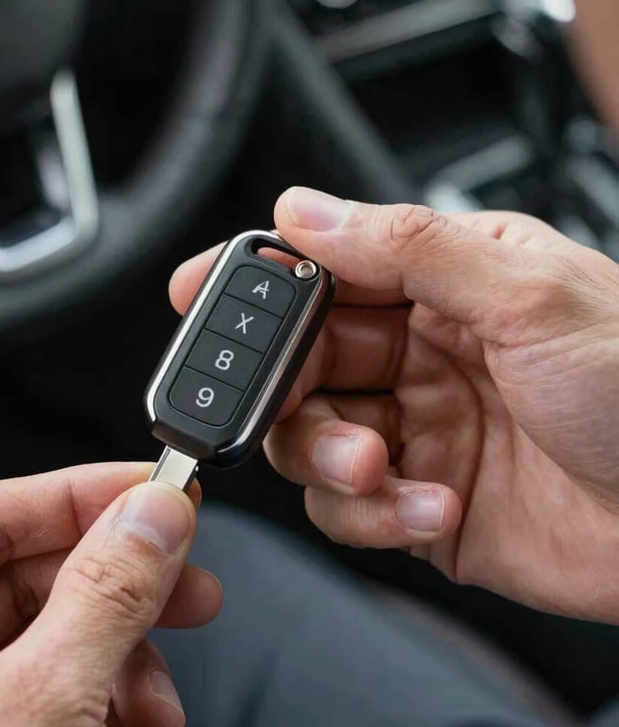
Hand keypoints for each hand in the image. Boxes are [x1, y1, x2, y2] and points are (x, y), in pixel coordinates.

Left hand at [0, 463, 220, 726]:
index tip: (157, 491)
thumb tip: (156, 509)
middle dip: (119, 581)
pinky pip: (56, 689)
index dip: (80, 494)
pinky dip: (106, 703)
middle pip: (29, 574)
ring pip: (53, 634)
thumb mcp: (42, 710)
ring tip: (156, 702)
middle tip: (190, 580)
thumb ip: (105, 593)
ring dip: (122, 656)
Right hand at [170, 188, 618, 622]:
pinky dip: (371, 514)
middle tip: (290, 400)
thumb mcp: (528, 293)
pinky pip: (348, 507)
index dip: (258, 283)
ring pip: (308, 439)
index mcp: (444, 287)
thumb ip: (408, 247)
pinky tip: (432, 509)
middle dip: (285, 387)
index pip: (325, 273)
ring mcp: (415, 433)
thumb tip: (304, 212)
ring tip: (380, 466)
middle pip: (298, 362)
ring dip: (327, 457)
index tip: (197, 293)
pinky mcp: (415, 503)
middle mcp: (420, 357)